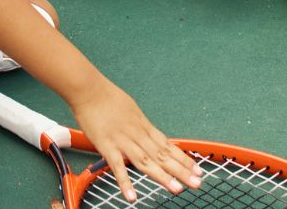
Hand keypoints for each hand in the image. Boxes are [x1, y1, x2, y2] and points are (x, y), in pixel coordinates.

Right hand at [67, 81, 202, 201]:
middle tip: (197, 183)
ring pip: (146, 161)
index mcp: (144, 126)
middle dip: (181, 171)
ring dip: (162, 176)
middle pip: (162, 155)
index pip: (168, 146)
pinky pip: (117, 166)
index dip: (183, 159)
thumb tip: (149, 134)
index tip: (197, 170)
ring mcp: (123, 141)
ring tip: (176, 188)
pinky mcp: (106, 146)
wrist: (89, 89)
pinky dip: (125, 182)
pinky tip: (132, 196)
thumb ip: (140, 125)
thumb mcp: (131, 110)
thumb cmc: (107, 97)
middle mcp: (137, 134)